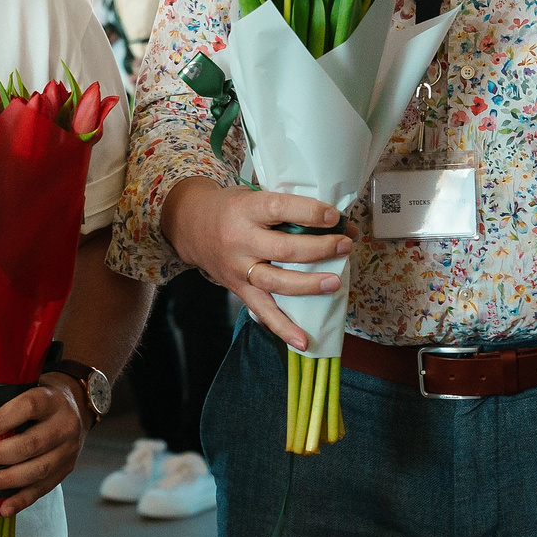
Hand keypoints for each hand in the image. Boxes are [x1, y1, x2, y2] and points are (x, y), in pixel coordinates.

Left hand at [0, 377, 84, 516]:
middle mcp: (65, 425)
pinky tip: (5, 507)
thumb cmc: (44, 400)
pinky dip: (22, 500)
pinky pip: (43, 488)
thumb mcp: (31, 389)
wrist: (78, 407)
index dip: (7, 417)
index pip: (31, 406)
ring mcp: (68, 451)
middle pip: (32, 443)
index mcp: (52, 400)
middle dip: (0, 456)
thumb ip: (8, 402)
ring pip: (38, 470)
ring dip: (8, 480)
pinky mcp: (65, 470)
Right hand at [163, 178, 351, 351]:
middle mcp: (240, 240)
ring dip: (309, 284)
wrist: (190, 225)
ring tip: (334, 282)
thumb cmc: (231, 208)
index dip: (309, 213)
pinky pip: (263, 311)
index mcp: (246, 209)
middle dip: (320, 249)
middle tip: (345, 246)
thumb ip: (286, 208)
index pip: (280, 209)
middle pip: (284, 249)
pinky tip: (303, 341)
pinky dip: (283, 328)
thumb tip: (336, 221)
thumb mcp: (253, 195)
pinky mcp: (239, 290)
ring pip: (276, 281)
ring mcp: (239, 268)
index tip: (333, 217)